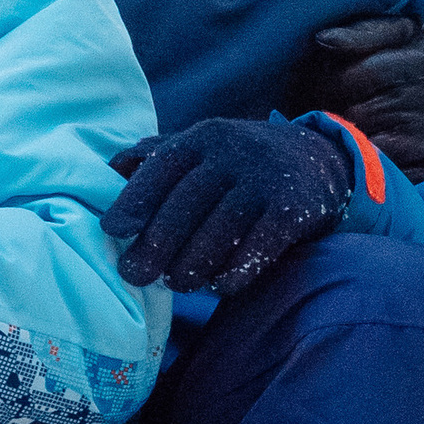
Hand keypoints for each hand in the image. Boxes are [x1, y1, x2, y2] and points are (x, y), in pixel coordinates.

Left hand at [103, 116, 352, 294]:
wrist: (316, 158)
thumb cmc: (238, 162)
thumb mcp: (200, 148)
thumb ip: (155, 158)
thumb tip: (107, 170)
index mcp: (201, 139)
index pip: (163, 167)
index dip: (135, 198)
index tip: (112, 229)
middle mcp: (232, 154)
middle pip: (188, 201)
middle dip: (157, 242)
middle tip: (135, 274)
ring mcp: (264, 180)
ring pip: (222, 226)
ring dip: (194, 262)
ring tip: (177, 284)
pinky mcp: (292, 209)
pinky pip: (261, 243)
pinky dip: (238, 269)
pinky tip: (220, 285)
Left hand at [295, 13, 423, 178]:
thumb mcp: (420, 31)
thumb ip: (368, 32)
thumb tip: (320, 39)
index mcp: (410, 63)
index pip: (347, 78)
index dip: (332, 83)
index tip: (333, 86)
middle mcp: (415, 101)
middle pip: (351, 113)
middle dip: (340, 112)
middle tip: (342, 110)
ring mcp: (423, 139)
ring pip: (364, 143)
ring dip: (353, 139)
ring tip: (354, 133)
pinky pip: (386, 173)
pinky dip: (372, 166)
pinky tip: (373, 156)